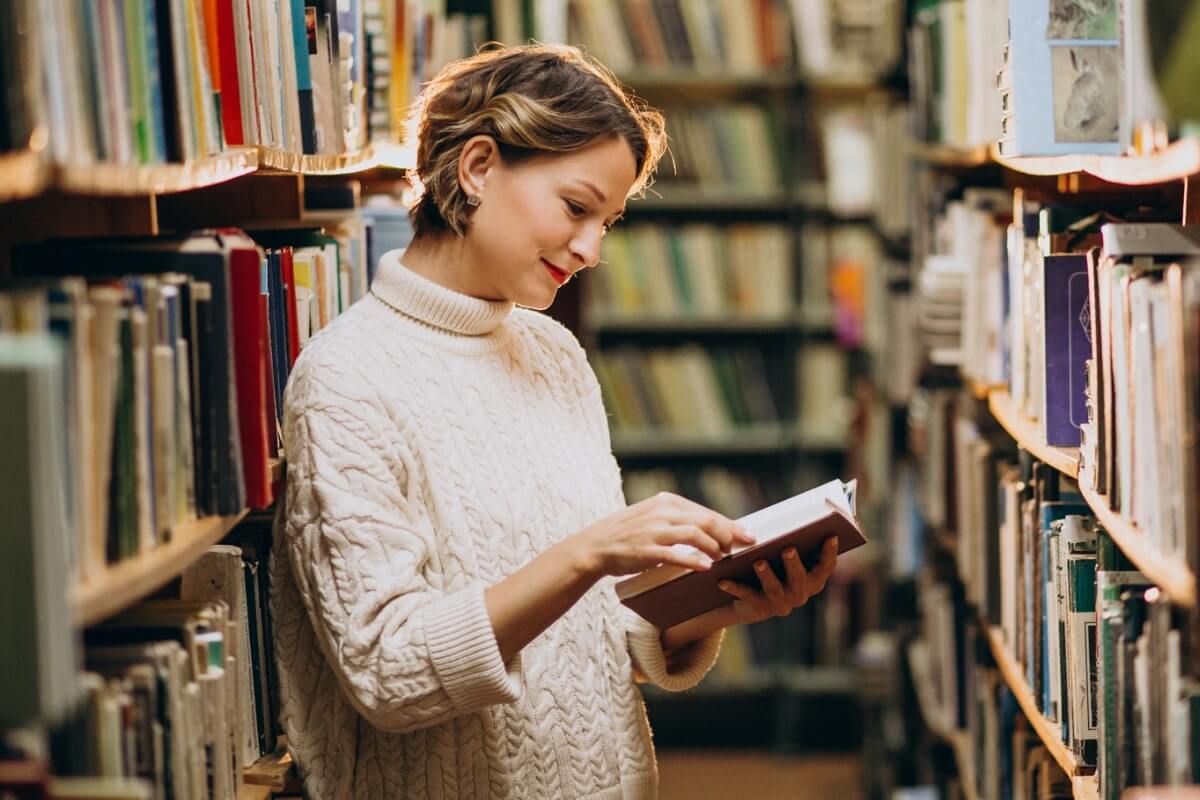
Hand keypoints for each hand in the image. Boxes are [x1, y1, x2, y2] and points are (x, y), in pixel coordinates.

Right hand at [572, 492, 755, 577]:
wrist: (595, 546)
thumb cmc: (627, 533)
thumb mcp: (652, 516)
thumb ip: (677, 519)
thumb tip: (710, 527)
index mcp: (666, 502)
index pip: (706, 512)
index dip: (731, 524)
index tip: (748, 535)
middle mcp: (662, 513)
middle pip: (706, 521)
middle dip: (728, 535)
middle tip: (739, 549)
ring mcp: (654, 531)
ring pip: (695, 535)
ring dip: (714, 547)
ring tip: (723, 558)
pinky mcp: (646, 550)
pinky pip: (676, 555)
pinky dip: (694, 560)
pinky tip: (706, 567)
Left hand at [716, 536, 838, 624]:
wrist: (751, 601)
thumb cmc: (773, 568)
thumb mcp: (784, 557)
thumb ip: (792, 543)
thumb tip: (791, 517)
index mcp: (812, 581)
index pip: (825, 568)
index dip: (829, 553)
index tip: (831, 536)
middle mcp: (799, 594)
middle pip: (799, 578)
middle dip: (794, 563)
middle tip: (788, 548)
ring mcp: (780, 603)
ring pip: (774, 588)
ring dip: (766, 574)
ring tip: (759, 562)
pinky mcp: (759, 608)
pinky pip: (746, 595)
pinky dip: (734, 587)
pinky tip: (722, 579)